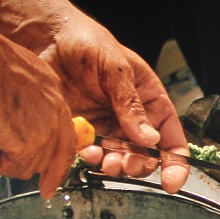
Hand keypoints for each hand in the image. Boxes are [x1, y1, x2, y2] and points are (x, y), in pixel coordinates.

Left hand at [0, 0, 189, 191]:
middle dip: (139, 165)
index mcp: (149, 100)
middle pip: (146, 154)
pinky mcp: (82, 132)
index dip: (175, 161)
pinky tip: (85, 152)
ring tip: (104, 160)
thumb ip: (131, 104)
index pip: (171, 136)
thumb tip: (151, 139)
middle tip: (126, 165)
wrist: (43, 37)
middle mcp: (130, 117)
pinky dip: (91, 160)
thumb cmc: (85, 41)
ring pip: (119, 159)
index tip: (171, 181)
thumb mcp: (115, 68)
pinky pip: (92, 154)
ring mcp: (106, 126)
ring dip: (115, 165)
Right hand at [0, 8, 74, 197]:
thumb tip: (4, 130)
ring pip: (29, 163)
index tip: (54, 177)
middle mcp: (54, 104)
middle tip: (44, 191)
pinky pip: (11, 167)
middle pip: (59, 153)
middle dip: (48, 175)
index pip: (63, 129)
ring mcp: (46, 125)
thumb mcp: (1, 79)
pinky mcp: (31, 142)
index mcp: (48, 86)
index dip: (57, 155)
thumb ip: (13, 104)